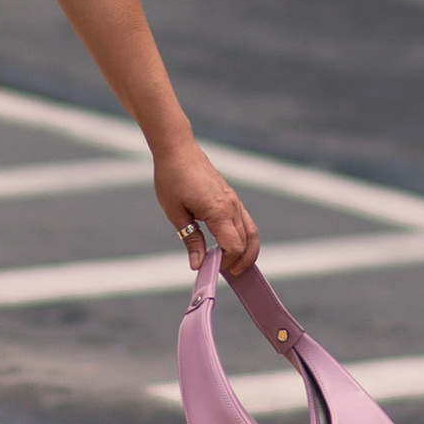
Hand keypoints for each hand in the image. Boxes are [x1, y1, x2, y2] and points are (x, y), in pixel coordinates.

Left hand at [155, 137, 257, 277]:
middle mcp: (232, 206)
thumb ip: (191, 240)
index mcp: (219, 211)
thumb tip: (197, 264)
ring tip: (235, 266)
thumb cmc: (172, 178)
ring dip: (247, 251)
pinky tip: (230, 246)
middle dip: (238, 261)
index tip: (209, 269)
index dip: (224, 262)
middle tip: (225, 274)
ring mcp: (234, 201)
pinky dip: (244, 238)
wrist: (178, 150)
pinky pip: (245, 222)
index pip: (233, 246)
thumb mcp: (176, 213)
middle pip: (246, 242)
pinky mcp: (231, 198)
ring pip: (251, 232)